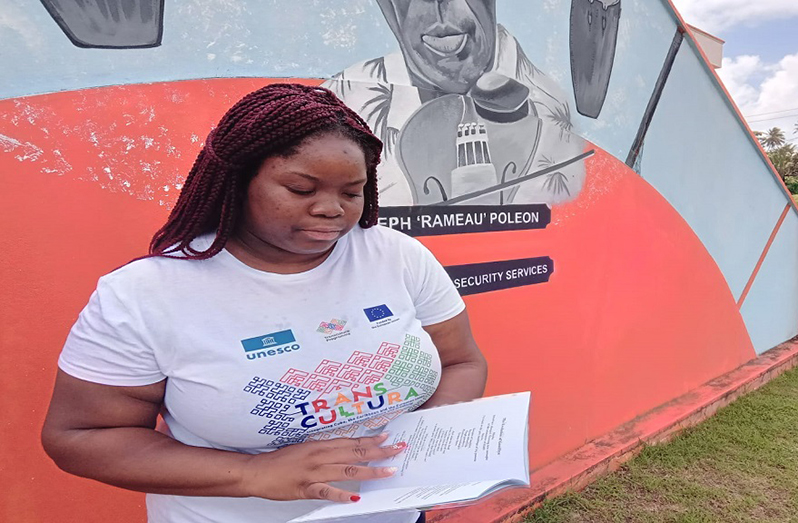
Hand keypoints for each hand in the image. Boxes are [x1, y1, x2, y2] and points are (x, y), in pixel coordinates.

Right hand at [239, 433, 405, 501]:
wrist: (257, 471)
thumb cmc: (279, 460)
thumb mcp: (304, 447)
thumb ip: (324, 449)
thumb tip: (343, 449)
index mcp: (320, 445)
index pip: (352, 441)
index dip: (372, 439)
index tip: (388, 436)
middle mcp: (320, 456)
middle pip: (356, 453)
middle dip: (380, 451)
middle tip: (398, 449)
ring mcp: (314, 472)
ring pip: (348, 471)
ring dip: (370, 471)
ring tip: (388, 470)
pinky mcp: (305, 488)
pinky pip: (326, 492)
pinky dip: (342, 495)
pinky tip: (355, 498)